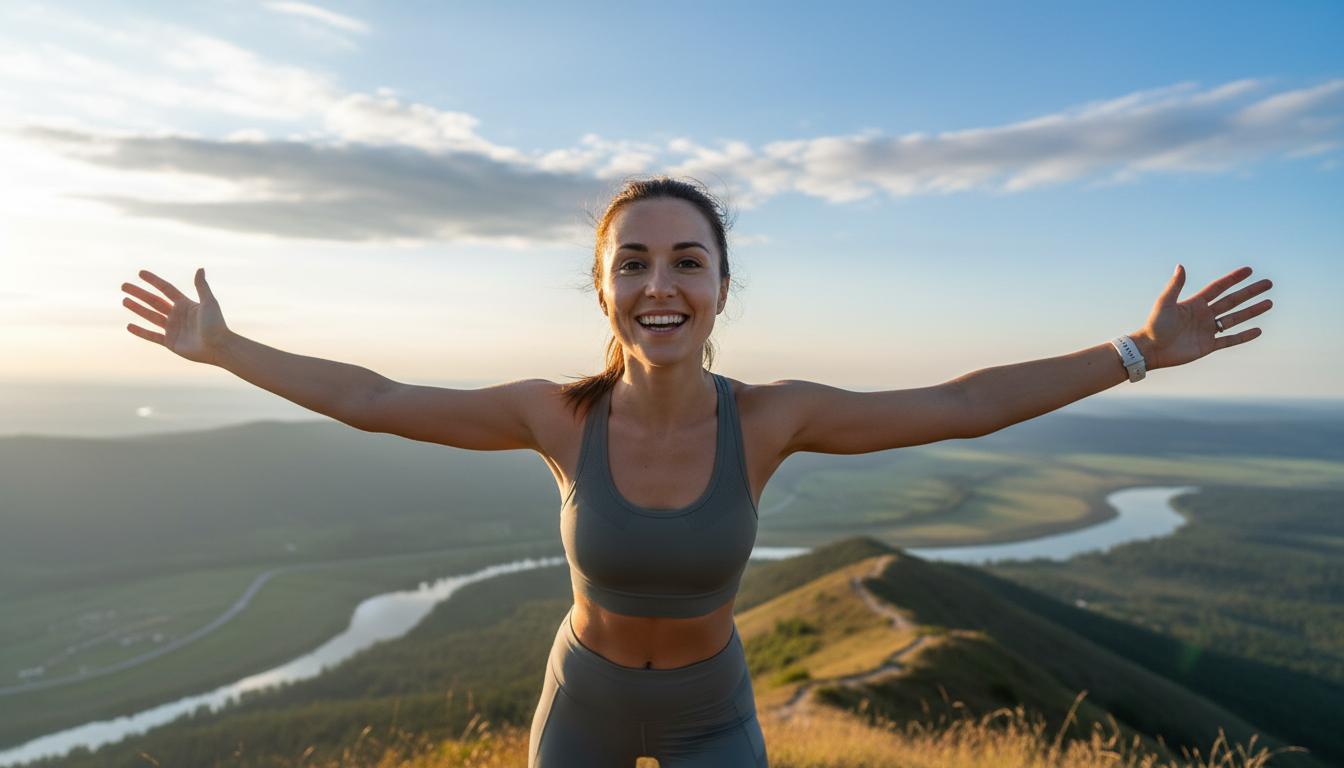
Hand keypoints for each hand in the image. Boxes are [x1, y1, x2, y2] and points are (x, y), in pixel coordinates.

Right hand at [121, 268, 230, 364]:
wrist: (218, 347)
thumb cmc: (216, 324)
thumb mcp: (209, 302)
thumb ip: (201, 286)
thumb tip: (200, 268)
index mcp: (186, 304)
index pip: (166, 289)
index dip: (154, 280)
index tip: (140, 273)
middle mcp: (178, 315)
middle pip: (154, 301)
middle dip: (139, 293)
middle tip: (124, 286)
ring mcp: (173, 329)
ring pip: (151, 316)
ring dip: (137, 308)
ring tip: (124, 301)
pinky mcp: (170, 342)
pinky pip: (152, 336)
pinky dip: (141, 332)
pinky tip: (129, 326)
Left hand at [1137, 264, 1272, 369]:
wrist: (1150, 350)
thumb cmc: (1154, 325)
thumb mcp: (1165, 303)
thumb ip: (1175, 286)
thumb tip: (1181, 265)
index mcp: (1195, 303)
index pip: (1219, 287)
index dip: (1233, 279)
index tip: (1249, 270)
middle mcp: (1204, 315)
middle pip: (1232, 300)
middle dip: (1250, 292)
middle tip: (1268, 284)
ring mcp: (1207, 330)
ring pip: (1235, 319)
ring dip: (1252, 311)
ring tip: (1269, 303)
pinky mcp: (1208, 346)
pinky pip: (1230, 340)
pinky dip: (1244, 336)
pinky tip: (1258, 330)